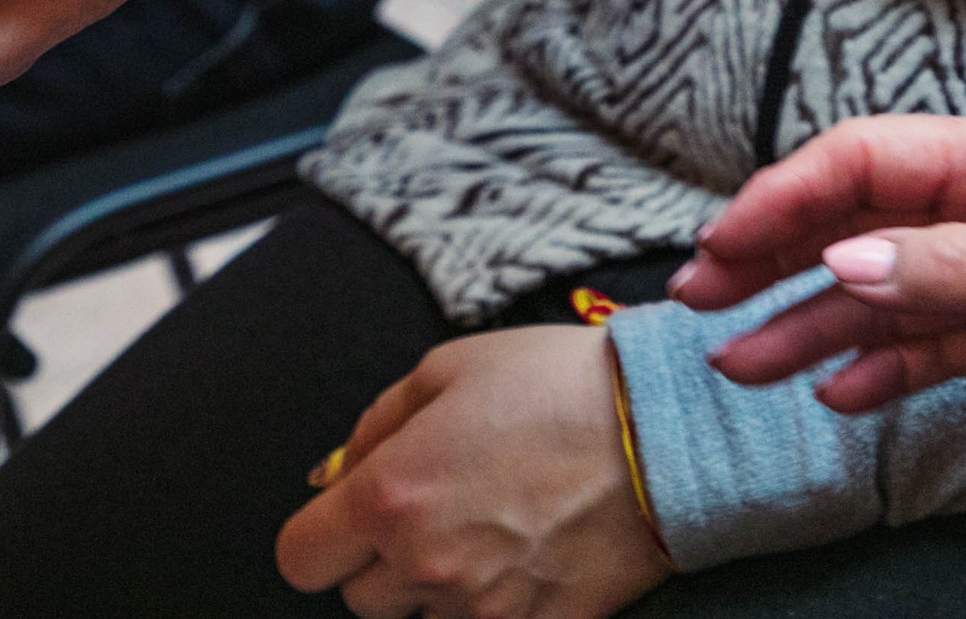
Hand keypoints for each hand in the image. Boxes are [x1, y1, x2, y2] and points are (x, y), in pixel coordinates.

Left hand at [276, 326, 670, 618]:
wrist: (665, 430)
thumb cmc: (555, 387)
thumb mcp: (444, 370)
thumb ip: (373, 428)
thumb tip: (333, 475)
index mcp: (389, 496)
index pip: (300, 560)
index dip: (321, 535)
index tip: (348, 517)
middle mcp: (427, 564)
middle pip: (359, 600)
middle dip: (382, 560)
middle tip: (432, 511)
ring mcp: (485, 609)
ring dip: (438, 588)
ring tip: (486, 530)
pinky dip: (493, 608)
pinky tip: (522, 559)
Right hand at [672, 113, 965, 436]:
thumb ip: (957, 266)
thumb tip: (847, 262)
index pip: (863, 163)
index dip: (783, 198)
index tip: (722, 241)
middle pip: (857, 225)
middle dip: (774, 261)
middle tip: (701, 298)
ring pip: (885, 294)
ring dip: (814, 326)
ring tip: (746, 362)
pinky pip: (935, 345)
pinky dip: (883, 367)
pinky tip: (840, 392)